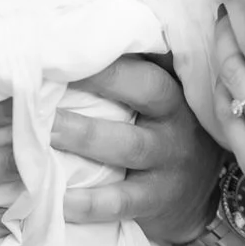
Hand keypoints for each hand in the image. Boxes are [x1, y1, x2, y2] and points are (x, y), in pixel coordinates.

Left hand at [48, 54, 223, 242]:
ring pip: (128, 146)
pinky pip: (120, 202)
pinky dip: (87, 202)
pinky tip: (56, 197)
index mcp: (172, 94)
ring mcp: (167, 164)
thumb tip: (78, 43)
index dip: (107, 57)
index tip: (67, 49)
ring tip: (43, 132)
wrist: (201, 194)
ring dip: (83, 137)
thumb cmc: (164, 135)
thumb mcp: (162, 104)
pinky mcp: (155, 202)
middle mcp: (174, 124)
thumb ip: (131, 78)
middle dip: (98, 81)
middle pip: (144, 93)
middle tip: (49, 78)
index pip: (144, 66)